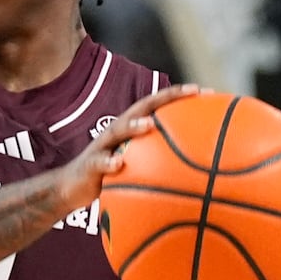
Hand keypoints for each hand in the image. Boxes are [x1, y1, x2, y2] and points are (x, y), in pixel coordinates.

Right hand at [48, 83, 201, 212]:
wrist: (72, 188)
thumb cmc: (111, 176)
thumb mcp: (137, 166)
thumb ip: (159, 162)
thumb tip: (197, 174)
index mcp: (131, 129)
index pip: (157, 107)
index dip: (179, 96)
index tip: (207, 92)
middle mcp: (117, 131)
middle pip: (141, 107)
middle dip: (165, 98)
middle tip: (191, 91)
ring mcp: (102, 146)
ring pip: (117, 131)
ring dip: (132, 125)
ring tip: (149, 124)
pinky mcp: (90, 165)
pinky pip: (99, 162)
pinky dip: (108, 162)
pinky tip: (119, 164)